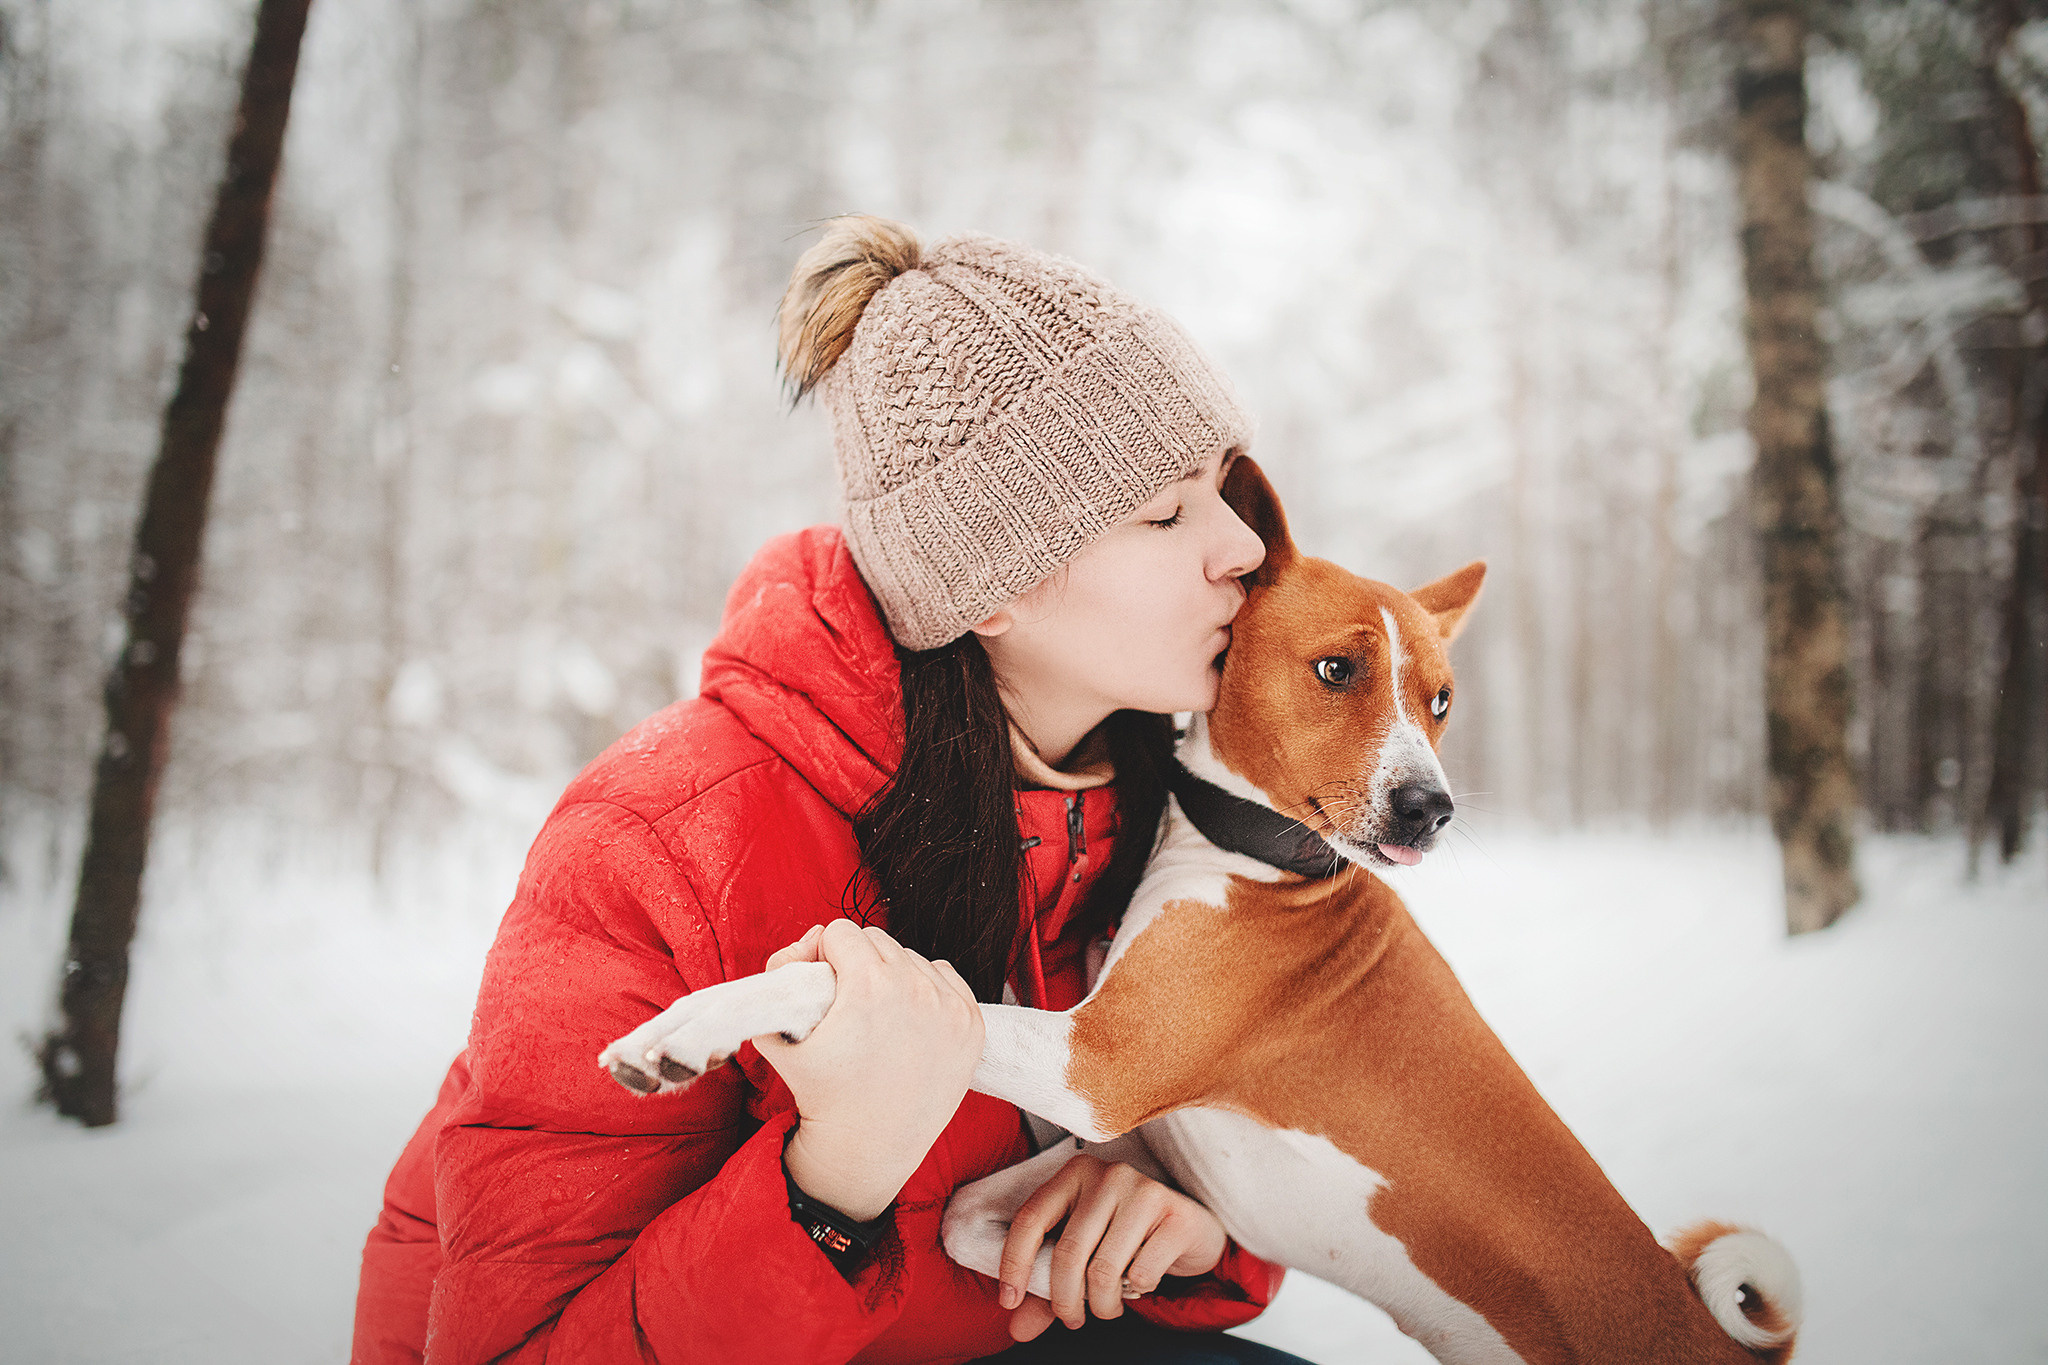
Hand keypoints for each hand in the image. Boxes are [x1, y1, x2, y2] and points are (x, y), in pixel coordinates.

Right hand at [757, 920, 984, 1222]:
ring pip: (911, 957)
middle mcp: (915, 988)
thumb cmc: (820, 1093)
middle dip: (858, 962)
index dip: (825, 955)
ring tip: (879, 1014)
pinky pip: (944, 977)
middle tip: (848, 1001)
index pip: (841, 932)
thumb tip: (812, 939)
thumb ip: (779, 974)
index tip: (823, 984)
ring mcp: (949, 1006)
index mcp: (869, 984)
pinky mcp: (972, 1024)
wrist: (868, 1147)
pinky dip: (927, 988)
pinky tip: (910, 1018)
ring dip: (892, 974)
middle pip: (877, 939)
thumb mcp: (776, 1035)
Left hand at [997, 1153, 1227, 1340]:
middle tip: (1071, 1320)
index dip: (1013, 1264)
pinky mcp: (1175, 1214)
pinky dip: (1136, 1292)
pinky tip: (1141, 1282)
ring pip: (1103, 1270)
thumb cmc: (1126, 1239)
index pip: (1030, 1219)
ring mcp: (1144, 1191)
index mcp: (1074, 1174)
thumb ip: (1048, 1286)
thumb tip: (1018, 1330)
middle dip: (1064, 1301)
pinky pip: (1141, 1274)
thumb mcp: (1083, 1252)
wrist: (1191, 1228)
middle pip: (1067, 1252)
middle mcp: (1108, 1175)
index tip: (1009, 1302)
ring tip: (1107, 1308)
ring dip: (1102, 1305)